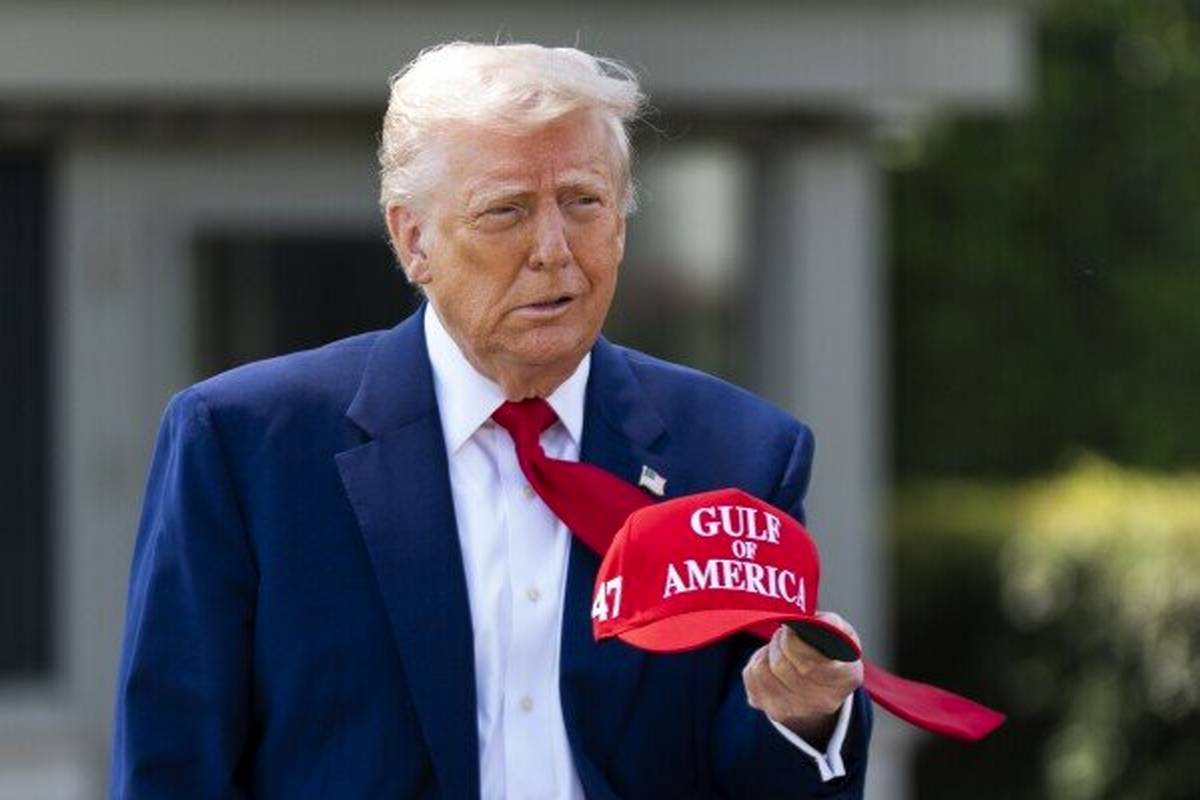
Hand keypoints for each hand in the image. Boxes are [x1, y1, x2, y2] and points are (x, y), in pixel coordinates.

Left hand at [742, 611, 863, 743]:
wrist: (823, 686)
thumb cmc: (831, 653)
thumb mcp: (840, 633)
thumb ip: (829, 624)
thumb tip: (808, 623)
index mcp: (845, 678)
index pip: (809, 664)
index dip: (793, 641)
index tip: (792, 627)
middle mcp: (823, 701)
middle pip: (781, 666)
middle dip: (779, 641)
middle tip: (786, 633)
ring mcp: (796, 710)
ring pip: (762, 670)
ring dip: (767, 651)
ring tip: (780, 647)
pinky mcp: (773, 709)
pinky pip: (750, 676)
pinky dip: (756, 662)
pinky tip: (772, 662)